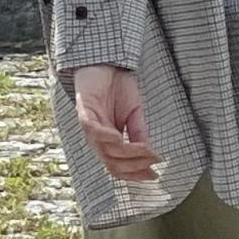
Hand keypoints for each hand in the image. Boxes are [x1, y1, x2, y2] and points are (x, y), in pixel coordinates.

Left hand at [71, 65, 159, 184]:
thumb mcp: (134, 114)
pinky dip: (106, 137)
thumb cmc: (117, 88)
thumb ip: (138, 133)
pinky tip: (119, 137)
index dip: (135, 173)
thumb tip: (150, 154)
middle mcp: (97, 139)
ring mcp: (90, 126)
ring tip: (145, 149)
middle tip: (153, 161)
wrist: (105, 63)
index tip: (154, 175)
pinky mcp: (84, 111)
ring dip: (126, 153)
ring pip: (105, 151)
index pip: (118, 167)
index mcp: (108, 142)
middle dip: (134, 165)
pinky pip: (92, 130)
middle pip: (112, 164)